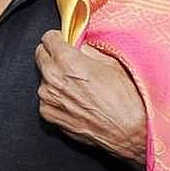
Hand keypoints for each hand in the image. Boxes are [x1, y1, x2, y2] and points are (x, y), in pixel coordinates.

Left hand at [34, 31, 146, 164]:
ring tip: (78, 87)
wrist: (128, 132)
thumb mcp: (112, 63)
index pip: (48, 38)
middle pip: (40, 55)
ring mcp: (48, 98)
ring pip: (44, 78)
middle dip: (53, 55)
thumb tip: (80, 45)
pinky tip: (76, 101)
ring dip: (55, 78)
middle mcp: (52, 78)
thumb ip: (89, 50)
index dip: (59, 39)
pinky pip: (47, 99)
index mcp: (66, 61)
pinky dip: (57, 98)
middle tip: (71, 62)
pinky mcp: (49, 116)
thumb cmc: (125, 100)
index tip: (64, 42)